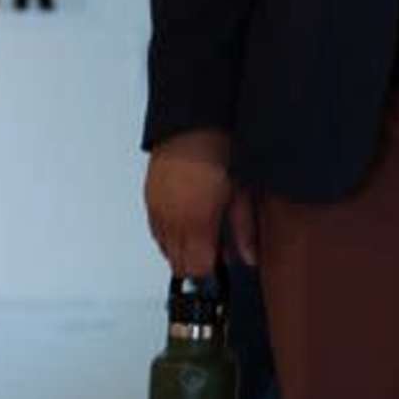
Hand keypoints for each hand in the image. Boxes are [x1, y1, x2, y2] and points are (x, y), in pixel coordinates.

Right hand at [145, 134, 253, 277]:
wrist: (194, 123)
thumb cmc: (222, 152)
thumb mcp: (241, 194)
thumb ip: (242, 229)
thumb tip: (249, 258)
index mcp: (198, 221)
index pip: (197, 268)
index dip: (210, 275)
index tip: (220, 274)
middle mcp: (172, 220)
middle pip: (178, 263)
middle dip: (196, 265)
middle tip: (213, 259)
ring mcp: (157, 210)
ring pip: (164, 249)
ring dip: (181, 251)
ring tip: (201, 243)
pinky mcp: (149, 200)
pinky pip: (156, 232)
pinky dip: (168, 236)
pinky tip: (184, 229)